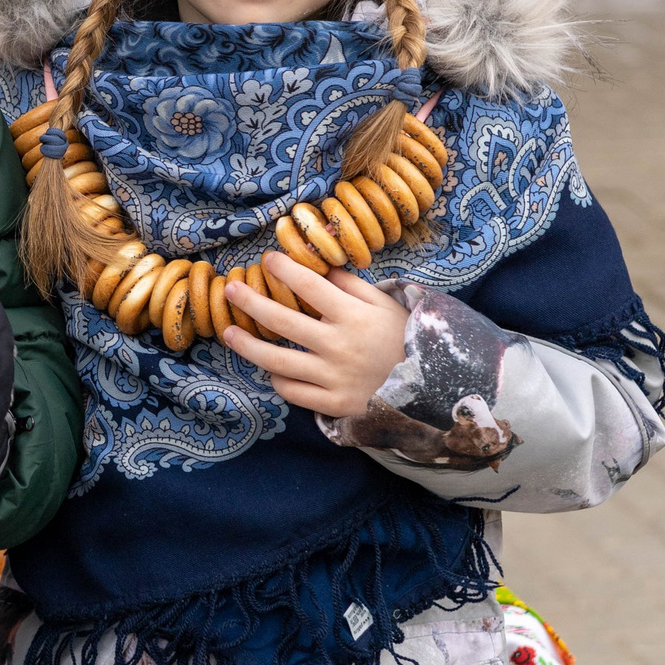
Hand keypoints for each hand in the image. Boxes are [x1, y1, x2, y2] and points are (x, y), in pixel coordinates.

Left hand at [219, 252, 409, 417]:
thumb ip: (352, 285)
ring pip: (277, 361)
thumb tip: (320, 266)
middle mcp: (339, 346)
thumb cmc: (406, 339)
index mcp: (353, 316)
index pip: (309, 285)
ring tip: (228, 332)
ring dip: (247, 346)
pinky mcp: (333, 404)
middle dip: (251, 301)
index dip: (284, 269)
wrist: (435, 390)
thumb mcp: (386, 305)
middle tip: (230, 288)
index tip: (267, 260)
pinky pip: (293, 392)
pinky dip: (278, 379)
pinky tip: (271, 368)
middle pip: (282, 320)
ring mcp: (334, 378)